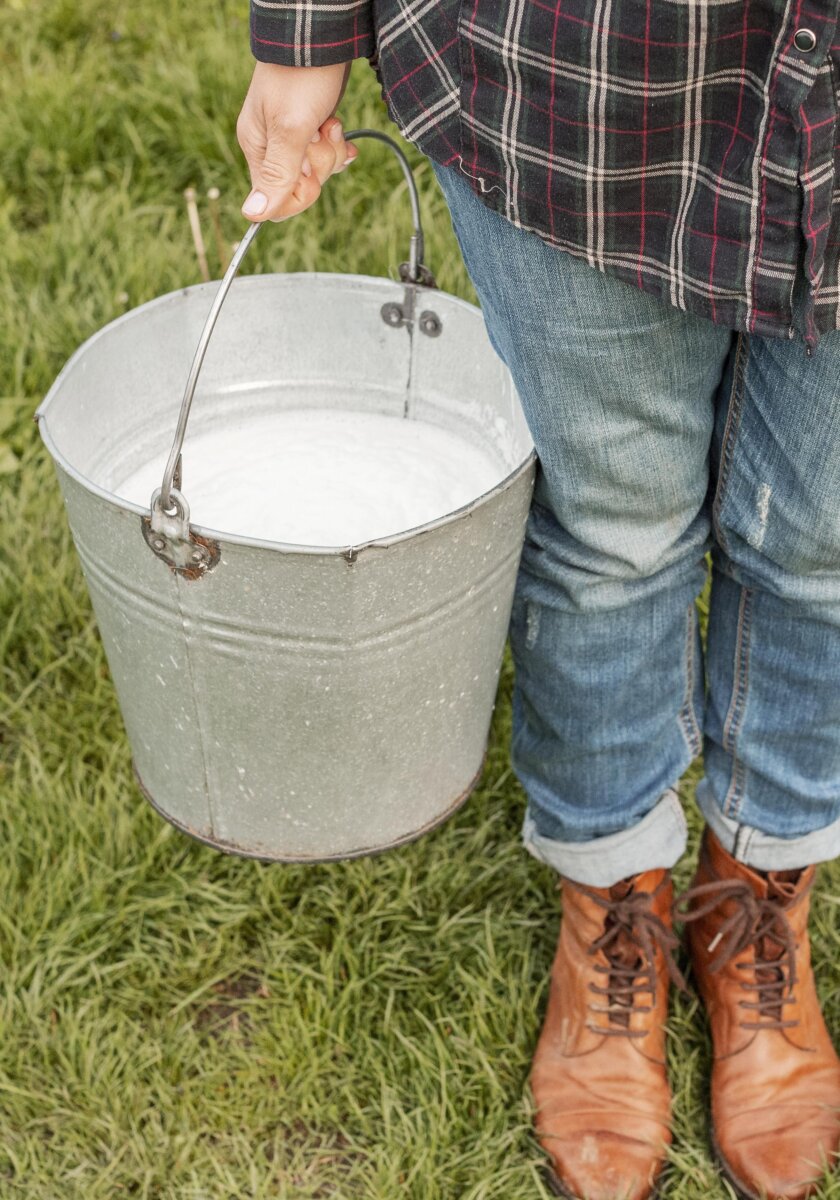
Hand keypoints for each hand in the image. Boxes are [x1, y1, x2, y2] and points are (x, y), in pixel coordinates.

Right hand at [236, 61, 357, 222]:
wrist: (322, 37)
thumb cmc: (302, 77)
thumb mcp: (290, 129)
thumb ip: (277, 173)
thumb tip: (251, 214)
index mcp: (257, 150)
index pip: (276, 202)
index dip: (301, 193)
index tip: (309, 166)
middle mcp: (271, 148)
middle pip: (301, 187)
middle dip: (320, 165)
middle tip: (320, 133)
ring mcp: (291, 139)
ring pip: (317, 172)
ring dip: (331, 151)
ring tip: (329, 122)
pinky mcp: (311, 130)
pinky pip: (327, 156)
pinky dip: (337, 145)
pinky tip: (338, 127)